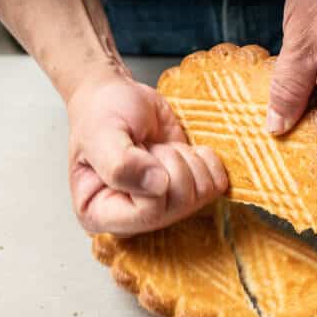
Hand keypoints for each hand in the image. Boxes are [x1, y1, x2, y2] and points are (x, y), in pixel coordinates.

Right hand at [67, 70, 227, 236]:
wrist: (118, 97)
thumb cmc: (100, 114)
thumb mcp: (101, 132)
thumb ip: (120, 164)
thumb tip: (160, 186)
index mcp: (100, 214)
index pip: (148, 214)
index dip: (154, 175)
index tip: (138, 150)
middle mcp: (134, 220)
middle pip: (180, 204)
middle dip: (170, 161)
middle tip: (147, 146)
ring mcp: (164, 209)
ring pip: (201, 194)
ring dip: (185, 158)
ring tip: (159, 147)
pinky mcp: (188, 192)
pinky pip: (216, 185)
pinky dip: (205, 158)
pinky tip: (181, 149)